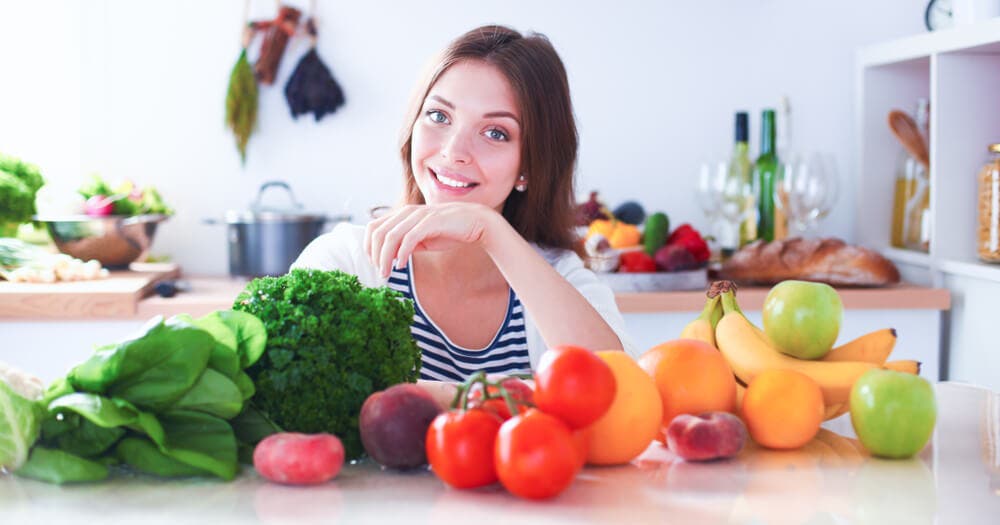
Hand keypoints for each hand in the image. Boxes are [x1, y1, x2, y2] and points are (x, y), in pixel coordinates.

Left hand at [364, 202, 498, 276]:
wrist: (475, 223)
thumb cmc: (448, 231)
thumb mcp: (422, 239)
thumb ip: (405, 243)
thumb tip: (389, 257)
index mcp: (402, 214)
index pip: (373, 227)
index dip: (369, 246)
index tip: (374, 263)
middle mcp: (407, 212)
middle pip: (378, 233)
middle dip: (375, 255)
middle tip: (380, 272)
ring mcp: (418, 216)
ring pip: (390, 237)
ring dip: (385, 258)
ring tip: (387, 273)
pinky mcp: (430, 223)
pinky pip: (409, 239)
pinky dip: (401, 254)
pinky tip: (401, 265)